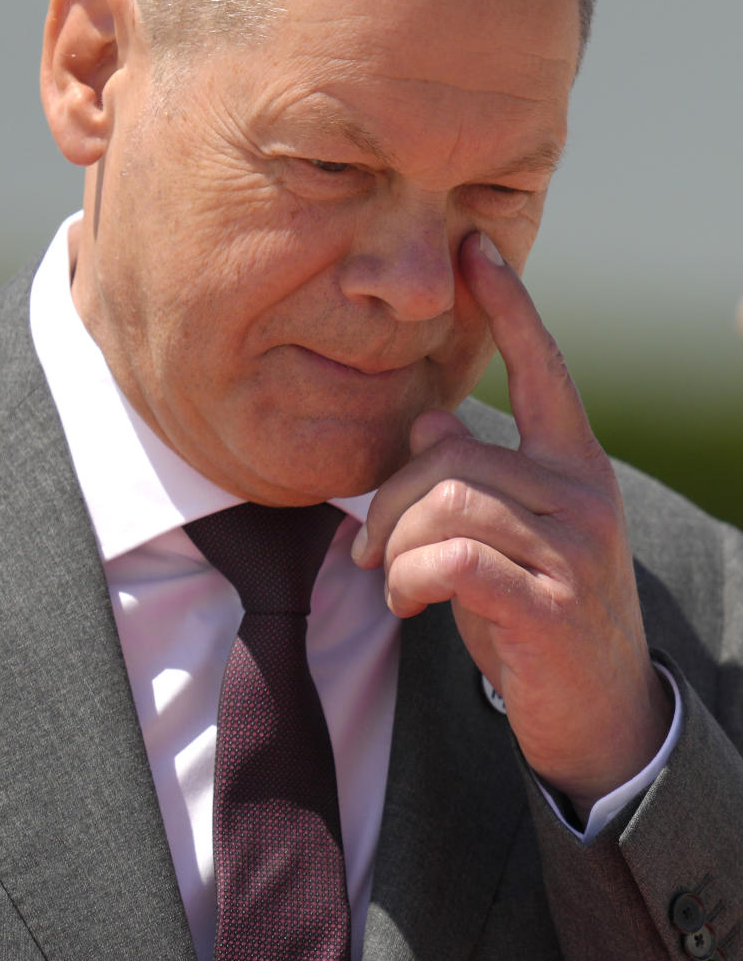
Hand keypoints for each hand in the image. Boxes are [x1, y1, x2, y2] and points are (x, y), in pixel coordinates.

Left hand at [352, 231, 671, 816]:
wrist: (596, 712)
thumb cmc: (535, 610)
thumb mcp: (504, 534)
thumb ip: (472, 476)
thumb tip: (432, 420)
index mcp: (572, 464)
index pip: (542, 368)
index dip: (508, 306)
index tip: (475, 248)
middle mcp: (582, 492)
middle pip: (452, 454)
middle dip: (388, 502)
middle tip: (363, 547)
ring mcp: (575, 546)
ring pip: (447, 504)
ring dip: (395, 546)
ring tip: (389, 581)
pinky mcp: (553, 602)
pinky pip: (453, 560)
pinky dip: (412, 580)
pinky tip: (409, 604)